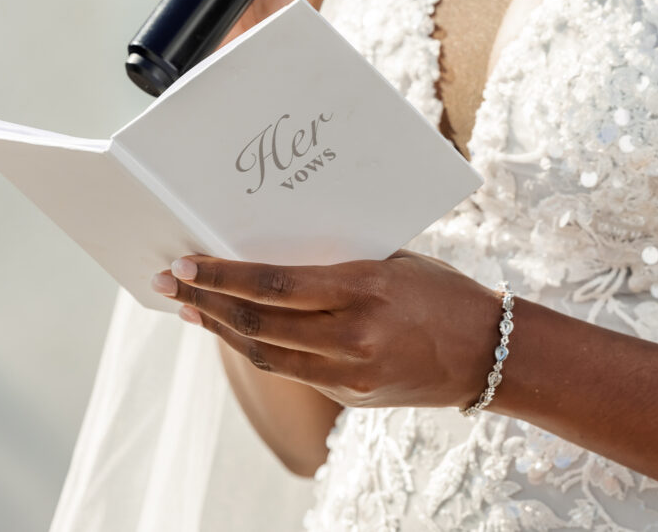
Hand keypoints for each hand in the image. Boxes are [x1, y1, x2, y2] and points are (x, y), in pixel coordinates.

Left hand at [150, 250, 504, 409]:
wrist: (488, 352)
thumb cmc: (440, 292)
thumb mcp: (389, 263)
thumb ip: (332, 267)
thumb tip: (269, 262)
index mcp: (363, 289)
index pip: (273, 284)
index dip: (222, 276)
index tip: (185, 264)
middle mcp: (352, 336)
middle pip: (257, 323)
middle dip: (206, 304)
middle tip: (169, 287)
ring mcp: (350, 374)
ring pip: (266, 354)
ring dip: (222, 331)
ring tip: (191, 311)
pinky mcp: (350, 395)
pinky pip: (293, 370)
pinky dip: (259, 349)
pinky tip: (237, 332)